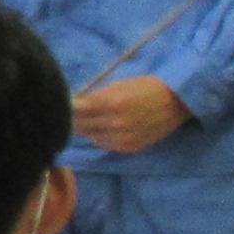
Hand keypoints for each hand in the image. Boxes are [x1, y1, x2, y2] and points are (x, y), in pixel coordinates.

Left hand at [71, 75, 189, 155]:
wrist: (176, 101)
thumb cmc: (145, 87)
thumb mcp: (117, 85)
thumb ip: (94, 97)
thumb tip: (73, 104)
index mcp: (109, 103)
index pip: (75, 110)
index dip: (64, 108)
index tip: (57, 104)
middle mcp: (114, 123)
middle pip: (79, 126)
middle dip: (71, 119)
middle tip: (63, 114)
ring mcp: (122, 138)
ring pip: (90, 137)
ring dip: (84, 129)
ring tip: (82, 120)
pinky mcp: (129, 148)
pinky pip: (104, 144)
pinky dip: (98, 136)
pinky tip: (100, 128)